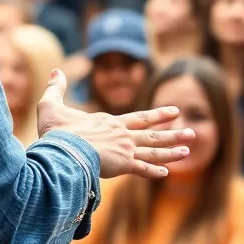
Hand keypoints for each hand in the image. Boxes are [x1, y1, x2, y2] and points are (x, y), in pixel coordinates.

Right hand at [37, 70, 192, 178]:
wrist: (62, 150)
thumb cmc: (57, 131)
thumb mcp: (51, 105)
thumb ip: (56, 89)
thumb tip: (55, 71)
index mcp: (110, 122)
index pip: (139, 117)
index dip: (158, 115)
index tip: (175, 111)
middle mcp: (122, 134)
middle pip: (152, 133)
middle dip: (173, 133)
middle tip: (191, 133)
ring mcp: (124, 150)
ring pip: (153, 151)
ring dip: (171, 152)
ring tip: (188, 151)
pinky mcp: (121, 165)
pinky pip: (141, 169)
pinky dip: (153, 171)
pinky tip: (165, 173)